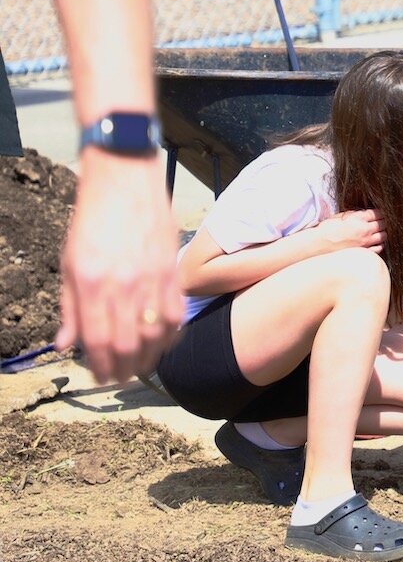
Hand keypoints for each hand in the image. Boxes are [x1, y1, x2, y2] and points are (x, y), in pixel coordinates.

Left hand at [55, 152, 181, 383]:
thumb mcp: (69, 264)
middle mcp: (123, 286)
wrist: (125, 182)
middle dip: (124, 370)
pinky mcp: (172, 270)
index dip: (100, 367)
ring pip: (156, 334)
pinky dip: (171, 334)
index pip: (98, 341)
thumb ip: (69, 307)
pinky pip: (176, 313)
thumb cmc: (93, 220)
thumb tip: (66, 344)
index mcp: (92, 285)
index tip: (100, 377)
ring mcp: (152, 279)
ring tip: (141, 366)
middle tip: (120, 379)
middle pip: (128, 345)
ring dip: (149, 358)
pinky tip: (163, 341)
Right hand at [316, 209, 384, 253]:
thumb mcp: (339, 216)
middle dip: (383, 222)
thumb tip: (362, 213)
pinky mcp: (363, 252)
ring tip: (379, 232)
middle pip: (383, 224)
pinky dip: (380, 245)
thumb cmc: (326, 230)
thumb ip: (353, 214)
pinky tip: (376, 243)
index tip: (380, 213)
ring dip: (383, 233)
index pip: (377, 213)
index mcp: (358, 218)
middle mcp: (364, 230)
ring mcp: (365, 242)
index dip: (380, 212)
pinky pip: (378, 249)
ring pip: (383, 236)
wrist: (318, 245)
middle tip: (381, 222)